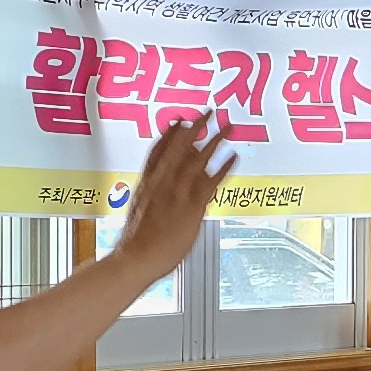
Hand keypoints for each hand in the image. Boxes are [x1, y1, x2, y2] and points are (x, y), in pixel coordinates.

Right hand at [121, 113, 238, 271]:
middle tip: (207, 112)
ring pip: (198, 158)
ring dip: (215, 139)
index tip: (177, 121)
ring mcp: (178, 191)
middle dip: (194, 127)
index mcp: (146, 183)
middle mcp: (162, 181)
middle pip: (179, 146)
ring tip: (228, 126)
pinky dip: (224, 167)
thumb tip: (159, 196)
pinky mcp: (192, 205)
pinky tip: (234, 157)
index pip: (158, 150)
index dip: (169, 133)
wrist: (135, 258)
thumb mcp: (138, 212)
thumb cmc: (135, 244)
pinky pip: (212, 180)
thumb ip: (150, 198)